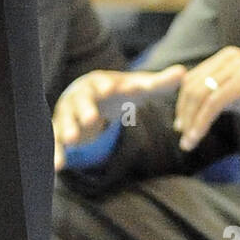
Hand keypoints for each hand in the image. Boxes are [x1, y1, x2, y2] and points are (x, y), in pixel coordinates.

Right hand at [53, 65, 186, 170]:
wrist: (83, 95)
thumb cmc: (115, 92)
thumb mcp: (135, 88)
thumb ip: (158, 83)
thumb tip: (184, 72)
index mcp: (100, 83)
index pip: (104, 83)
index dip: (108, 86)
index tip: (112, 89)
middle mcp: (82, 96)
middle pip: (82, 101)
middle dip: (86, 108)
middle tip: (92, 118)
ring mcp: (69, 113)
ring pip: (66, 120)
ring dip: (69, 128)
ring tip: (73, 139)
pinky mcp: (60, 130)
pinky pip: (55, 141)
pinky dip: (56, 152)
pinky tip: (57, 166)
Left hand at [173, 48, 239, 151]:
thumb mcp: (238, 96)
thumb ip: (216, 95)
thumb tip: (187, 109)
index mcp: (226, 57)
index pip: (193, 78)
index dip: (183, 103)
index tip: (180, 125)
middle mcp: (231, 57)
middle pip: (194, 85)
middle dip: (184, 113)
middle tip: (183, 137)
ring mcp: (239, 67)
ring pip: (201, 94)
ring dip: (191, 121)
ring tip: (188, 141)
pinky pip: (214, 103)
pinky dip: (202, 121)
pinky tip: (197, 136)